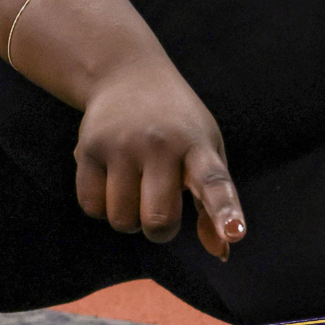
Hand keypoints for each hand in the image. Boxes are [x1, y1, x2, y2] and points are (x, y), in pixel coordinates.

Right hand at [73, 70, 245, 260]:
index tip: (235, 232)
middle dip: (160, 230)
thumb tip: (221, 251)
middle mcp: (160, 143)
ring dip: (129, 218)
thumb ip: (212, 201)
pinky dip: (101, 207)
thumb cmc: (177, 125)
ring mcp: (121, 144)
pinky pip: (92, 207)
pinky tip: (111, 181)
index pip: (215, 181)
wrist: (127, 73)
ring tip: (135, 188)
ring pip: (122, 220)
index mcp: (198, 145)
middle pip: (158, 220)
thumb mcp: (205, 149)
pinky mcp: (88, 147)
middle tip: (162, 207)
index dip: (224, 211)